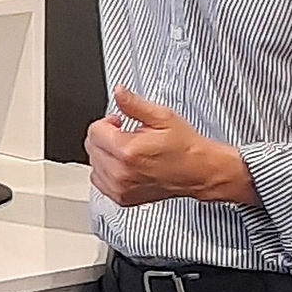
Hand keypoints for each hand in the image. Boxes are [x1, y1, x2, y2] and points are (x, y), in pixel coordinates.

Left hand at [85, 86, 258, 206]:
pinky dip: (106, 171)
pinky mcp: (123, 199)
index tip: (120, 122)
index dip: (108, 122)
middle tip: (124, 134)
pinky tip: (123, 165)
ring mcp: (121, 189)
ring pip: (94, 164)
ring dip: (104, 154)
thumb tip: (118, 92)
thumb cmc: (185, 146)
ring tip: (126, 150)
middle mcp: (121, 173)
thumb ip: (134, 104)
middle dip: (105, 136)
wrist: (200, 171)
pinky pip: (99, 181)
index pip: (95, 131)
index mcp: (127, 151)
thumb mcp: (161, 116)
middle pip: (92, 147)